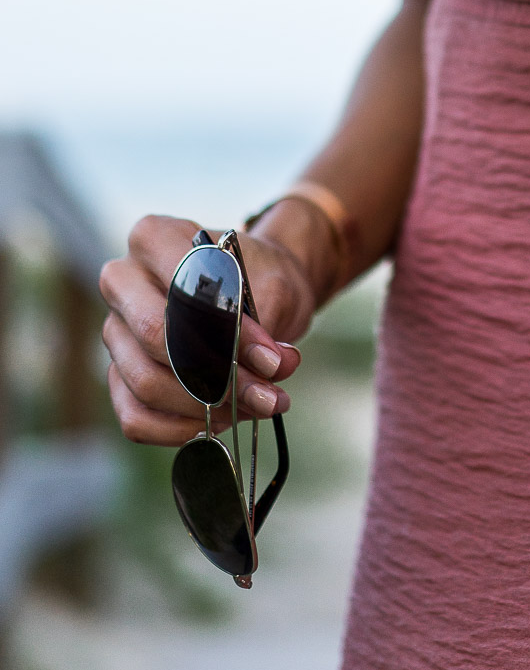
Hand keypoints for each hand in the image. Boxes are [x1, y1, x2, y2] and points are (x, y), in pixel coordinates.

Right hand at [100, 215, 314, 445]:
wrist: (261, 290)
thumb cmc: (262, 278)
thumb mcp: (275, 286)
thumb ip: (268, 324)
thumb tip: (270, 368)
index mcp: (154, 239)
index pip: (178, 292)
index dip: (225, 334)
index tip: (272, 359)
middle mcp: (122, 282)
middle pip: (154, 339)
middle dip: (218, 377)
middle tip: (267, 394)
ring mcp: (115, 332)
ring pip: (146, 384)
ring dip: (208, 409)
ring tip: (258, 406)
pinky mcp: (119, 376)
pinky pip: (135, 418)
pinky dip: (181, 430)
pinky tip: (221, 423)